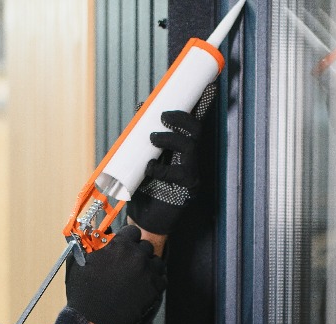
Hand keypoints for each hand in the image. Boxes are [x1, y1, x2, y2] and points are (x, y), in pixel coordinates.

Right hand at [65, 225, 166, 323]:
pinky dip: (155, 281)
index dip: (128, 239)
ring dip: (149, 266)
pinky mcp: (154, 289)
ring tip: (137, 276)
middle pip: (146, 246)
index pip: (133, 231)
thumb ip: (94, 245)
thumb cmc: (85, 292)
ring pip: (157, 262)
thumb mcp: (82, 261)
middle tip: (128, 264)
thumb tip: (99, 236)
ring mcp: (148, 273)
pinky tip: (143, 286)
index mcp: (120, 246)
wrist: (92, 319)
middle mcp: (137, 257)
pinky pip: (162, 279)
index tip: (125, 246)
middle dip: (138, 253)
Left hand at [127, 82, 216, 235]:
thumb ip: (140, 137)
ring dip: (170, 138)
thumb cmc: (143, 189)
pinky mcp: (187, 190)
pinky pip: (178, 173)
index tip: (194, 90)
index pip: (191, 124)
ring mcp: (191, 175)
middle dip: (181, 119)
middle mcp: (190, 160)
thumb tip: (139, 108)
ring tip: (152, 139)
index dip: (196, 105)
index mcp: (181, 151)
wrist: (144, 220)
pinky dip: (161, 168)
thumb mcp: (139, 157)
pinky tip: (149, 169)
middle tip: (162, 116)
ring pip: (190, 148)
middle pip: (196, 131)